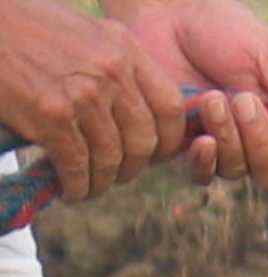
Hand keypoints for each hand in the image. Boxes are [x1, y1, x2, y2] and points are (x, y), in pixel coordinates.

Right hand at [0, 0, 184, 200]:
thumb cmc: (30, 28)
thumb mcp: (88, 34)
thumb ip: (118, 67)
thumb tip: (141, 114)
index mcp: (125, 49)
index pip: (170, 108)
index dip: (169, 141)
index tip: (155, 155)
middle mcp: (111, 72)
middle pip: (144, 141)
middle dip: (132, 168)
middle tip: (117, 174)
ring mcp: (83, 95)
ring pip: (110, 159)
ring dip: (101, 182)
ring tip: (90, 186)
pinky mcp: (52, 116)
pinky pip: (77, 166)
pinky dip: (77, 186)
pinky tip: (70, 189)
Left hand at [103, 0, 267, 193]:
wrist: (164, 14)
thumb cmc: (223, 29)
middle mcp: (261, 144)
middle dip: (262, 143)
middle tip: (243, 100)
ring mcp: (225, 148)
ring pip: (240, 173)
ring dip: (229, 137)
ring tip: (212, 97)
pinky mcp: (187, 147)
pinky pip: (203, 176)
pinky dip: (205, 162)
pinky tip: (201, 138)